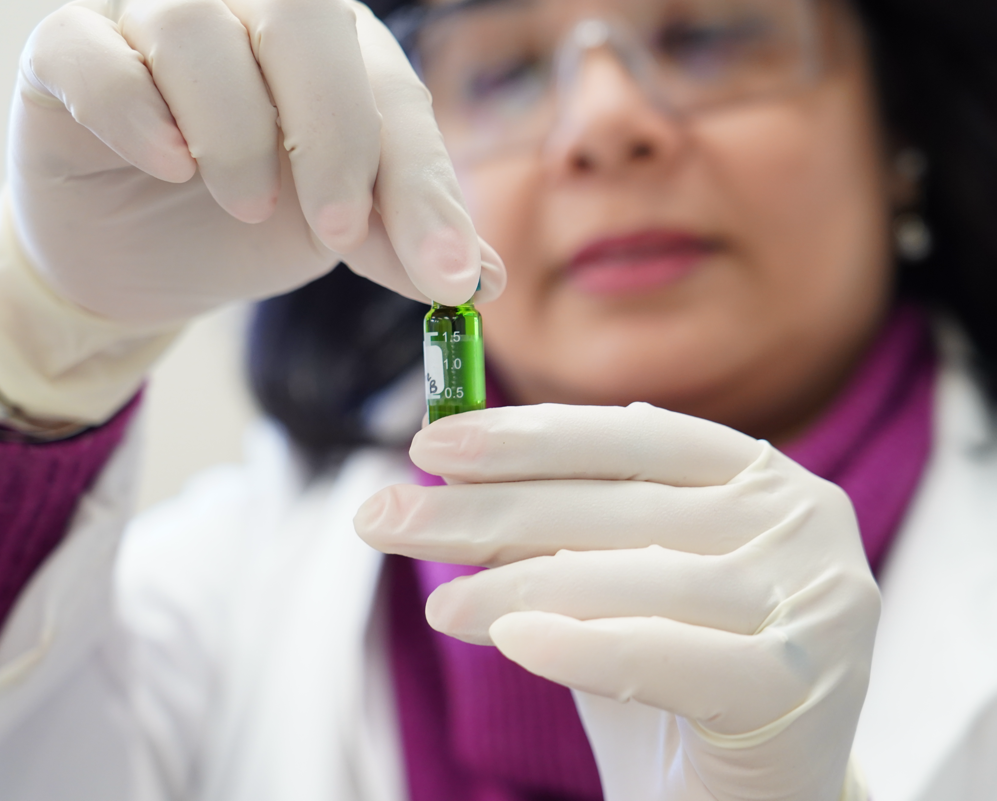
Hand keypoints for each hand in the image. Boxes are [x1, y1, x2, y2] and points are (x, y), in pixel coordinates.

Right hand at [10, 0, 503, 323]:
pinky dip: (136, 113)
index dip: (422, 185)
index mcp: (332, 52)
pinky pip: (96, 55)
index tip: (446, 273)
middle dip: (334, 134)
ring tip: (244, 206)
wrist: (138, 259)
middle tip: (336, 229)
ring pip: (197, 28)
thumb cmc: (246, 227)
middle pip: (303, 16)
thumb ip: (403, 245)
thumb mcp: (337, 238)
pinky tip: (166, 166)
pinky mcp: (71, 52)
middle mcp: (248, 13)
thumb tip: (484, 280)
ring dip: (235, 133)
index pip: (391, 93)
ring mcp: (155, 20)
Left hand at [355, 403, 878, 800]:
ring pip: (631, 576)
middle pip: (617, 503)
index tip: (431, 443)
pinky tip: (505, 636)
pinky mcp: (800, 686)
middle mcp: (803, 521)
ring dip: (513, 584)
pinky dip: (578, 643)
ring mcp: (813, 599)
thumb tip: (452, 469)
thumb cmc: (674, 679)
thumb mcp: (608, 584)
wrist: (745, 800)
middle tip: (385, 516)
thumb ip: (554, 525)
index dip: (527, 435)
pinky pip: (662, 654)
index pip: (633, 435)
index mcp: (762, 477)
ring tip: (438, 603)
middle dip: (486, 509)